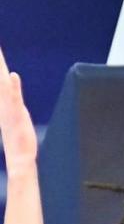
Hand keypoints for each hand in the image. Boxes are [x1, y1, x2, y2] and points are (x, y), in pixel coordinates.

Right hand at [0, 46, 37, 175]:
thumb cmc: (20, 133)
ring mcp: (8, 108)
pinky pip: (14, 99)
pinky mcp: (16, 116)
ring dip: (0, 69)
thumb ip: (13, 91)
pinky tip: (13, 75)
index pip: (0, 74)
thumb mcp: (16, 108)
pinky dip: (13, 87)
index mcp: (4, 97)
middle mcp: (3, 100)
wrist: (21, 155)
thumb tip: (12, 76)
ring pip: (2, 85)